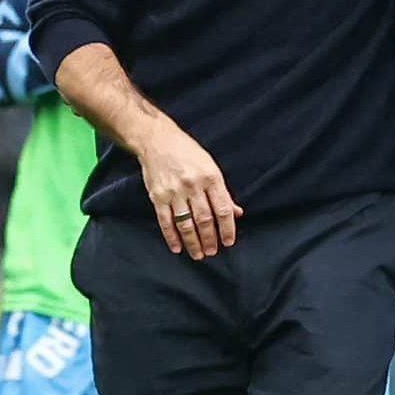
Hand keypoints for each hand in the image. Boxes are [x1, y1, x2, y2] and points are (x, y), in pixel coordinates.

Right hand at [136, 117, 242, 259]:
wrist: (157, 140)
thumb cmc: (188, 152)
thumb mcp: (211, 167)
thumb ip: (222, 192)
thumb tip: (237, 213)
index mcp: (211, 177)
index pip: (222, 209)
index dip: (227, 228)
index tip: (228, 242)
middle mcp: (193, 185)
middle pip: (204, 219)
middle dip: (210, 239)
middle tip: (213, 252)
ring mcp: (174, 192)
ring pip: (186, 224)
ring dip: (193, 242)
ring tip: (198, 254)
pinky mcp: (158, 196)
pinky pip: (166, 221)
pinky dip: (172, 237)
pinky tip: (177, 247)